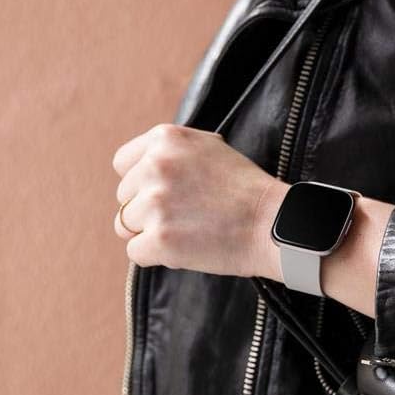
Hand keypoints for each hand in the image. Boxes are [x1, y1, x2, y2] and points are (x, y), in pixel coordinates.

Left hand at [112, 123, 287, 277]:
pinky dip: (155, 256)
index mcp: (165, 138)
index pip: (122, 163)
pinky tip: (185, 247)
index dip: (140, 182)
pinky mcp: (159, 238)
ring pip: (124, 225)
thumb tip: (137, 166)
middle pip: (123, 197)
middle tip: (186, 213)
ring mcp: (155, 202)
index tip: (164, 191)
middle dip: (146, 209)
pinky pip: (135, 252)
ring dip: (150, 232)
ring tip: (187, 229)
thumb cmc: (244, 189)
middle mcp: (155, 165)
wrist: (272, 223)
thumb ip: (170, 151)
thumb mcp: (207, 147)